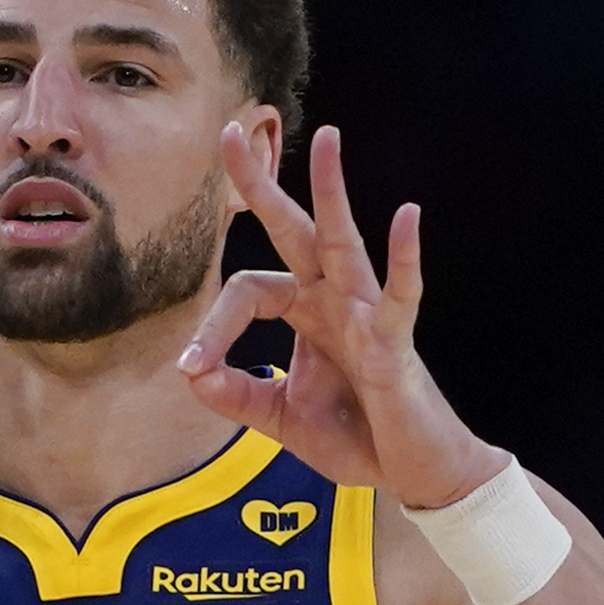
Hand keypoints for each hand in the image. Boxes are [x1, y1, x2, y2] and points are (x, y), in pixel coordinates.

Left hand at [178, 123, 502, 507]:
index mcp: (305, 315)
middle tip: (230, 132)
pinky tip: (407, 216)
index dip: (213, 325)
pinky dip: (404, 257)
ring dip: (331, 191)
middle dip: (260, 185)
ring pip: (343, 243)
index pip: (248, 291)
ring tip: (326, 138)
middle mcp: (333, 303)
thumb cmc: (357, 437)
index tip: (192, 367)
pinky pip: (399, 295)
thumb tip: (191, 374)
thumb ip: (237, 395)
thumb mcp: (281, 419)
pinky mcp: (395, 344)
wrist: (413, 472)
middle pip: (292, 232)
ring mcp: (366, 317)